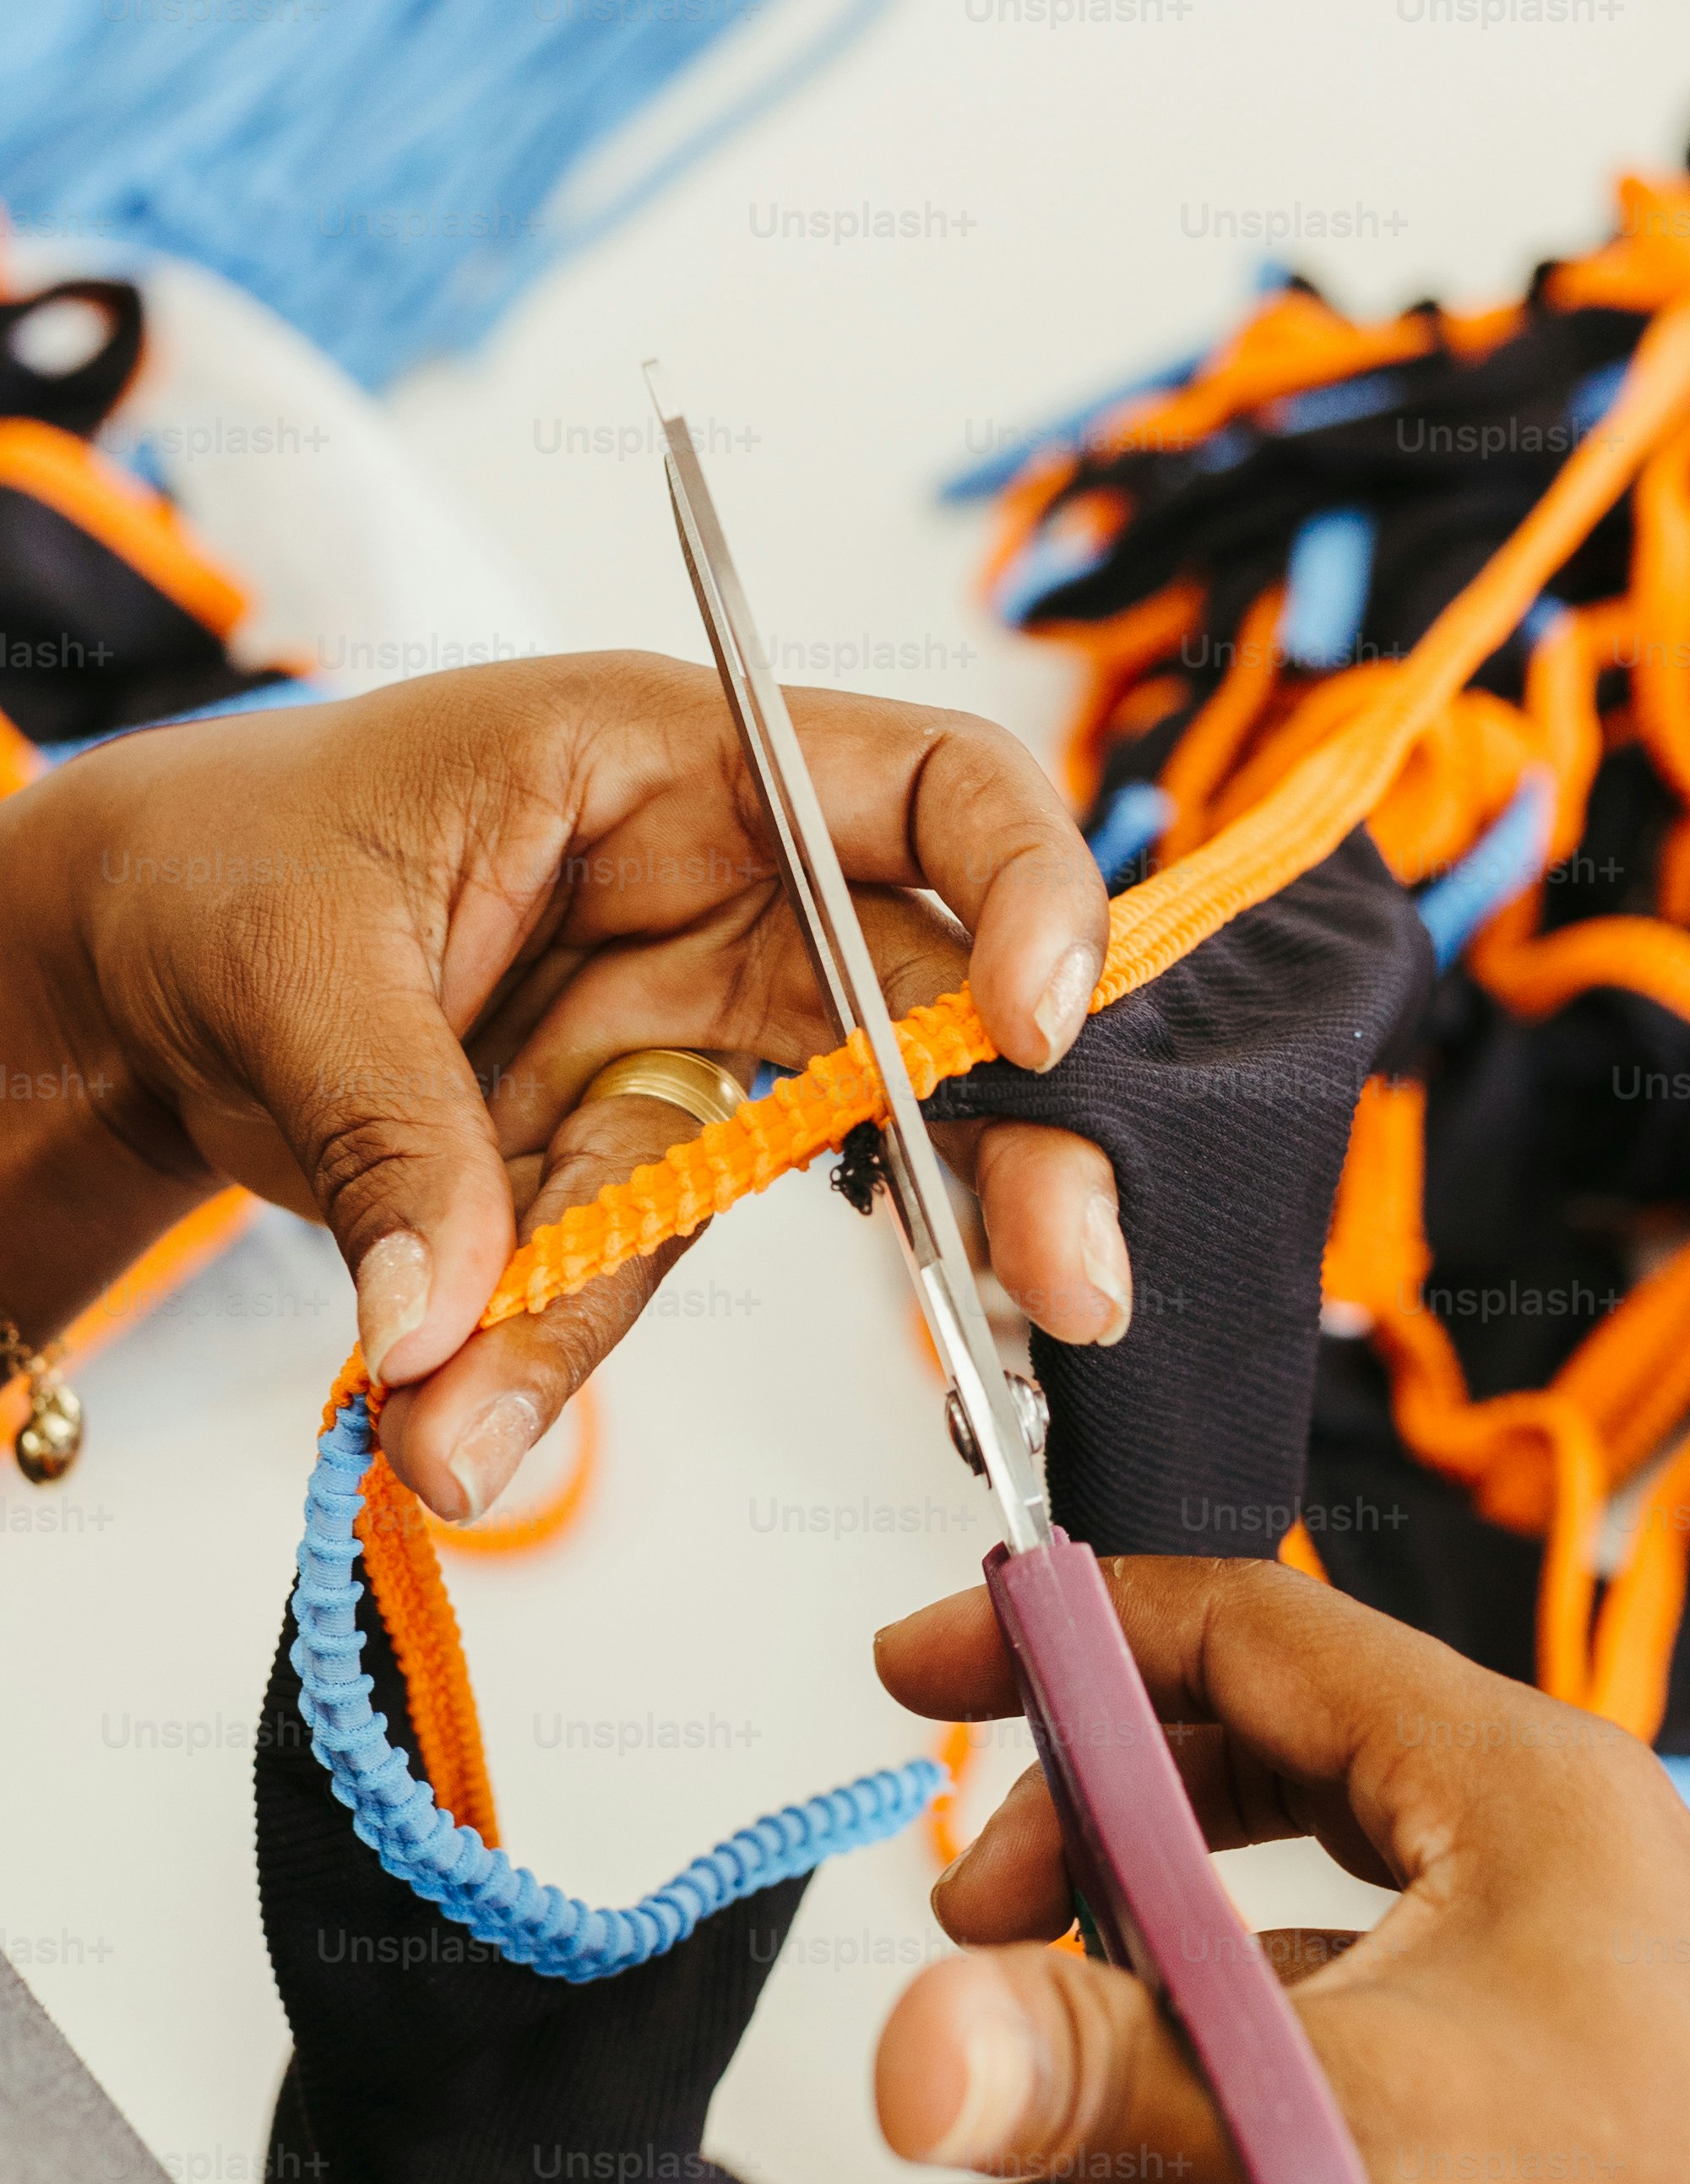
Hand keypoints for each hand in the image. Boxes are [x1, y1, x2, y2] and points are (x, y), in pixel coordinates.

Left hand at [0, 655, 1129, 1516]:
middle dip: (1004, 1146)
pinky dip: (541, 1357)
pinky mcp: (619, 1155)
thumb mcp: (295, 951)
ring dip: (639, 1313)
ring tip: (469, 1421)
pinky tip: (447, 1424)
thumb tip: (442, 1330)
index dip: (1024, 885)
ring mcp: (681, 1037)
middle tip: (1061, 1285)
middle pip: (929, 1008)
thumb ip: (392, 1129)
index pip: (928, 786)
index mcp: (674, 759)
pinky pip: (627, 1267)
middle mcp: (722, 897)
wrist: (134, 962)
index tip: (1039, 1023)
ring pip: (769, 1186)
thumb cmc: (229, 860)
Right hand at [872, 1560, 1689, 2183]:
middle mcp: (1523, 1870)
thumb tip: (916, 2042)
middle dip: (1101, 1905)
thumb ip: (1109, 2075)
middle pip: (1239, 1804)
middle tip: (990, 1944)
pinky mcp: (1522, 2138)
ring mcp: (1527, 2008)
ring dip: (1173, 2116)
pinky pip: (1334, 2121)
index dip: (1070, 1639)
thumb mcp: (1343, 2144)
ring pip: (1273, 1996)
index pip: (1244, 1627)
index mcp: (1509, 1785)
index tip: (933, 1669)